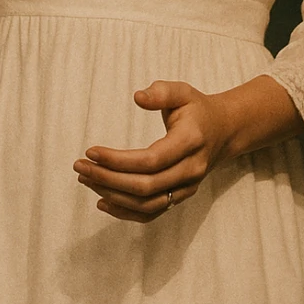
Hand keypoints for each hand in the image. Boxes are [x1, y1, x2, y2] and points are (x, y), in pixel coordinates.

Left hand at [73, 80, 233, 224]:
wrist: (223, 132)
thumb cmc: (197, 109)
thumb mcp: (183, 92)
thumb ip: (161, 91)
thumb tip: (137, 96)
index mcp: (191, 141)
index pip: (151, 159)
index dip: (118, 160)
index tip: (91, 151)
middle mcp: (191, 169)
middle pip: (145, 185)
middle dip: (108, 178)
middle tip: (79, 167)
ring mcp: (187, 187)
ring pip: (146, 203)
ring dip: (112, 195)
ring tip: (86, 179)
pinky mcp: (180, 197)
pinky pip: (151, 213)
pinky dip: (125, 212)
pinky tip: (102, 201)